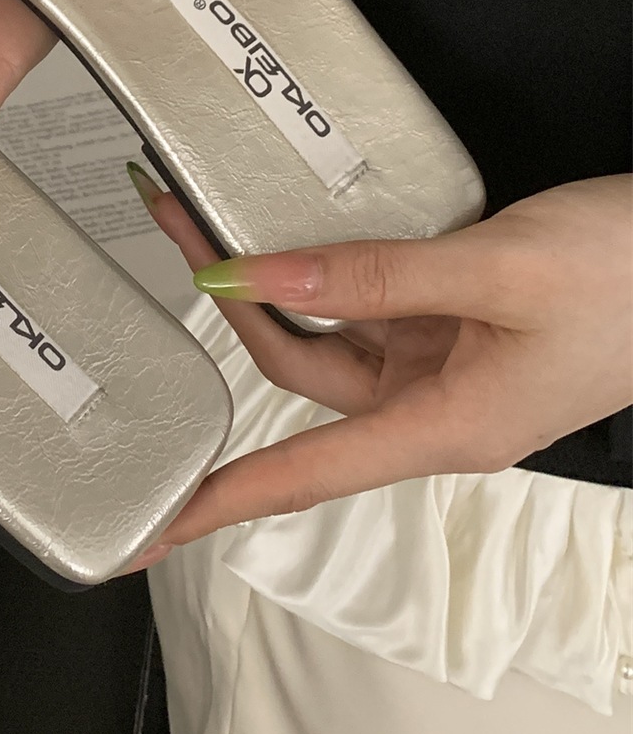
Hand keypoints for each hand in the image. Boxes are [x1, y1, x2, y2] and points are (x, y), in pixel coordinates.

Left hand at [130, 174, 632, 567]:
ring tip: (218, 208)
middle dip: (233, 301)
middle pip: (302, 367)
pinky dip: (328, 261)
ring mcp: (448, 358)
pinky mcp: (461, 316)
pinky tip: (301, 220)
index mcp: (447, 426)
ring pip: (330, 327)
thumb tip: (257, 278)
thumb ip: (373, 274)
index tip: (149, 525)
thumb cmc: (630, 275)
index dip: (220, 501)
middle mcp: (437, 403)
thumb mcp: (497, 268)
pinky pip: (372, 297)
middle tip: (179, 221)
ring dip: (274, 274)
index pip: (304, 474)